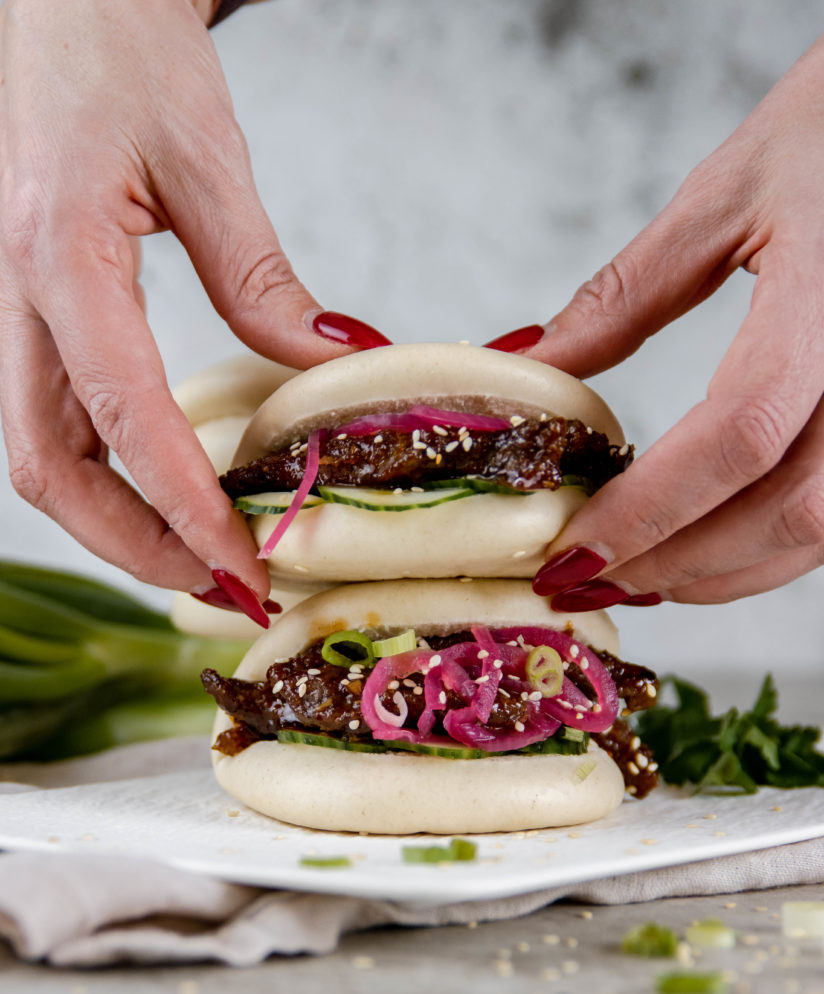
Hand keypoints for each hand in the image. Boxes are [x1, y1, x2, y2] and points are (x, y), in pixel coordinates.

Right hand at [0, 0, 364, 616]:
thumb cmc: (116, 47)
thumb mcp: (204, 156)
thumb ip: (259, 275)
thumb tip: (331, 364)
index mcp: (56, 255)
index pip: (117, 414)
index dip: (180, 505)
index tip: (246, 564)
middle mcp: (12, 298)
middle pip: (48, 466)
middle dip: (135, 545)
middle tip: (228, 588)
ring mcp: (9, 310)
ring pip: (40, 454)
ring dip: (117, 525)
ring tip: (205, 561)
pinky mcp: (27, 312)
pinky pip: (52, 419)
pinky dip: (109, 477)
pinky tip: (167, 495)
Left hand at [504, 36, 823, 608]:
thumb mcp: (724, 196)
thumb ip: (625, 295)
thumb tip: (528, 367)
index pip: (740, 434)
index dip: (651, 508)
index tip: (570, 549)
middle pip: (789, 507)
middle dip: (680, 560)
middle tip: (589, 577)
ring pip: (823, 526)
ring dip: (725, 569)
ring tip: (637, 572)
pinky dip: (770, 543)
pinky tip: (709, 543)